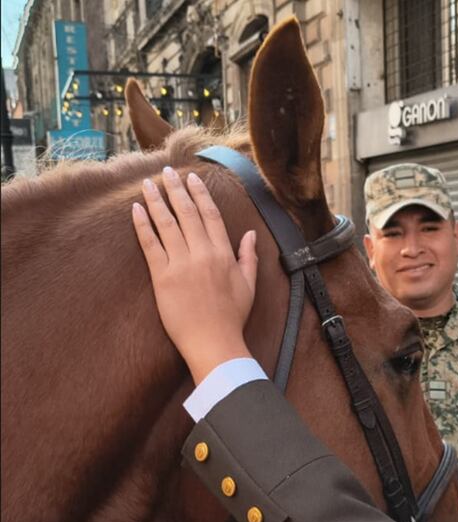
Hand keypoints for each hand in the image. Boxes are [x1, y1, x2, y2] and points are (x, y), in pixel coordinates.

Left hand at [132, 166, 257, 383]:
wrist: (214, 342)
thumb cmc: (232, 317)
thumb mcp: (249, 285)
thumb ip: (249, 257)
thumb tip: (250, 235)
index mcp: (224, 253)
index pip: (210, 215)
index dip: (200, 194)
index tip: (192, 178)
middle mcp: (202, 253)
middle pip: (186, 213)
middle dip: (176, 189)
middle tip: (167, 172)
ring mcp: (181, 264)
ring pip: (166, 223)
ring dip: (156, 200)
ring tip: (148, 184)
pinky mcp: (162, 277)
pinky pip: (150, 245)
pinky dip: (142, 225)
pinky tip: (136, 210)